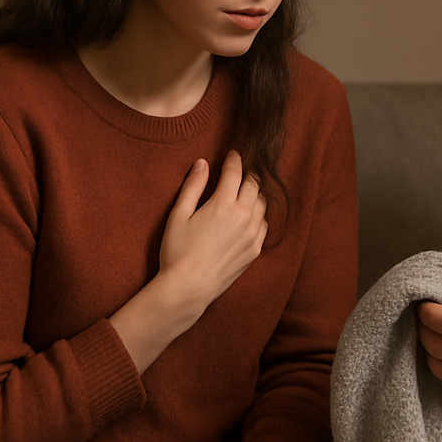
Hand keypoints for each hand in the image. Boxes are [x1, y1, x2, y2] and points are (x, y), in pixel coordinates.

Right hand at [158, 150, 267, 315]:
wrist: (190, 287)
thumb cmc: (178, 251)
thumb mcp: (178, 215)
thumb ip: (193, 186)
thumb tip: (202, 163)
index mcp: (223, 205)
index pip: (235, 173)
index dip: (234, 160)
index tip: (233, 154)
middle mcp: (243, 217)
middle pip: (254, 185)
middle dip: (247, 174)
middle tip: (241, 170)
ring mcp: (253, 235)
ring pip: (262, 204)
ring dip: (255, 194)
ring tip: (245, 191)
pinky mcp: (256, 250)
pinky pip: (264, 224)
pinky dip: (258, 215)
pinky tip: (248, 215)